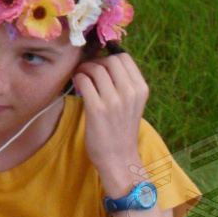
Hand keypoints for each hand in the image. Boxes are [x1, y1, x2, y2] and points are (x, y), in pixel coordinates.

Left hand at [72, 53, 148, 195]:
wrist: (118, 158)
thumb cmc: (121, 130)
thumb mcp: (132, 104)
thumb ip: (124, 84)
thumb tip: (104, 62)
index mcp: (141, 89)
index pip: (124, 58)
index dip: (108, 57)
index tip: (99, 65)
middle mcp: (130, 92)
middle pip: (110, 60)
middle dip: (95, 62)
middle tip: (86, 71)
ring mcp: (114, 101)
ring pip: (95, 68)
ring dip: (83, 69)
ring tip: (80, 77)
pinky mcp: (97, 109)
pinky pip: (84, 81)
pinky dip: (77, 78)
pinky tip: (76, 84)